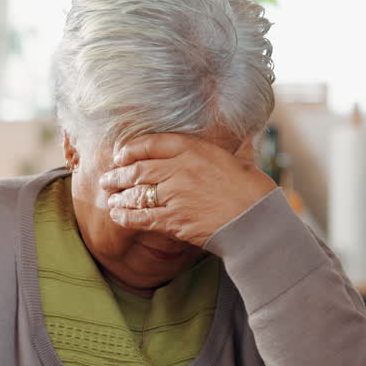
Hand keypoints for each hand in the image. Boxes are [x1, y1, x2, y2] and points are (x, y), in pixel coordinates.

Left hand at [99, 133, 276, 246]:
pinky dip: (126, 217)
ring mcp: (174, 194)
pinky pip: (142, 217)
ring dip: (120, 196)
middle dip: (119, 174)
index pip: (154, 143)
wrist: (258, 222)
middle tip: (108, 179)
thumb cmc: (255, 192)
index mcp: (196, 149)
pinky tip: (118, 216)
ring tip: (110, 199)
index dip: (133, 149)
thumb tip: (224, 146)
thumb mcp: (239, 160)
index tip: (122, 155)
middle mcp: (180, 169)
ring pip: (136, 193)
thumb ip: (220, 153)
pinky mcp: (173, 220)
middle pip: (139, 168)